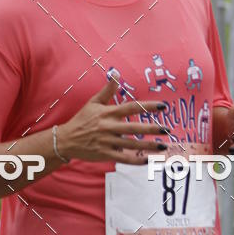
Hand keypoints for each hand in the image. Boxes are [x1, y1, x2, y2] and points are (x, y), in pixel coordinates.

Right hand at [56, 75, 170, 164]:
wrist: (66, 140)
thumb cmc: (82, 119)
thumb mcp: (93, 102)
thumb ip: (107, 90)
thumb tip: (116, 74)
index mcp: (108, 113)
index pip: (131, 107)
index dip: (147, 106)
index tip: (163, 106)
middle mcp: (109, 127)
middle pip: (134, 128)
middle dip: (151, 129)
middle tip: (167, 129)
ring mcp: (107, 142)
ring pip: (131, 145)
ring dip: (148, 146)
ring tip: (163, 146)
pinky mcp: (105, 155)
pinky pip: (124, 158)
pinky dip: (136, 160)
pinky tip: (148, 161)